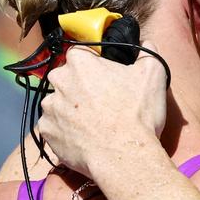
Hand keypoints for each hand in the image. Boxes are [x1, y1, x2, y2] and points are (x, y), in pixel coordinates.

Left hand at [39, 44, 166, 176]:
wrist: (123, 157)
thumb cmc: (137, 114)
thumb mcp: (153, 75)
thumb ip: (147, 52)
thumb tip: (145, 42)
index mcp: (80, 62)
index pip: (82, 53)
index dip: (95, 64)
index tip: (106, 77)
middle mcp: (58, 81)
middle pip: (67, 77)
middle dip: (80, 87)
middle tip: (102, 102)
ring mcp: (49, 108)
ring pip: (59, 103)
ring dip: (71, 109)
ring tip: (93, 123)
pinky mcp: (46, 132)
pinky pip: (54, 126)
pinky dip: (66, 130)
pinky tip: (83, 137)